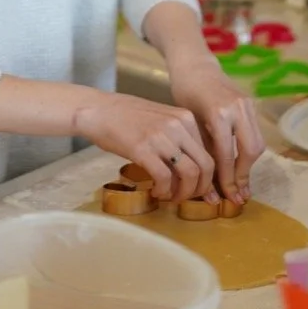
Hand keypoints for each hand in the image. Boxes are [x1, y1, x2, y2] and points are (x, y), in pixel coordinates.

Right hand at [73, 91, 218, 203]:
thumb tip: (194, 168)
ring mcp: (161, 136)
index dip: (208, 178)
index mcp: (185, 117)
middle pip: (206, 165)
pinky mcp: (143, 149)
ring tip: (170, 196)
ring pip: (190, 174)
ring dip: (183, 193)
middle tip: (187, 198)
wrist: (97, 110)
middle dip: (200, 189)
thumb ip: (179, 137)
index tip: (203, 192)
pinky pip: (164, 178)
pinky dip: (163, 191)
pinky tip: (156, 192)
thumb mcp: (161, 119)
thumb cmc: (126, 116)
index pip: (209, 152)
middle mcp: (177, 124)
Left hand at [169, 59, 264, 205]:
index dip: (228, 179)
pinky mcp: (251, 103)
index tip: (227, 197)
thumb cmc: (185, 93)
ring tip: (240, 183)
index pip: (228, 154)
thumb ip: (204, 150)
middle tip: (237, 194)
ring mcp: (247, 104)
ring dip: (249, 165)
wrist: (195, 66)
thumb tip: (208, 185)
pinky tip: (240, 163)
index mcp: (219, 113)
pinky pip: (255, 133)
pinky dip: (249, 150)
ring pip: (257, 143)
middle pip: (250, 151)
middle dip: (244, 175)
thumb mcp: (190, 123)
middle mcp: (237, 108)